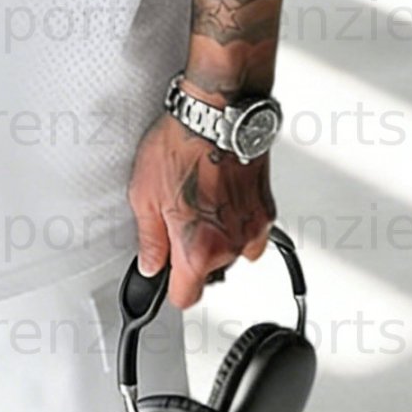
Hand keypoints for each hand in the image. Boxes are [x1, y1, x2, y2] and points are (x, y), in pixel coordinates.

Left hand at [127, 110, 274, 308]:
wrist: (218, 114)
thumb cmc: (181, 146)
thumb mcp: (144, 194)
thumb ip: (149, 239)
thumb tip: (150, 264)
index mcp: (197, 249)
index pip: (186, 298)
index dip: (172, 288)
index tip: (167, 276)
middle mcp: (230, 245)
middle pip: (210, 273)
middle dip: (194, 255)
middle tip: (179, 219)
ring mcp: (253, 228)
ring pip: (232, 253)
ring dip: (218, 239)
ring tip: (201, 202)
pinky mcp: (267, 209)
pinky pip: (251, 233)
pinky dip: (238, 223)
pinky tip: (222, 199)